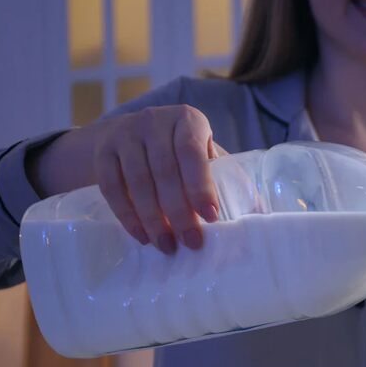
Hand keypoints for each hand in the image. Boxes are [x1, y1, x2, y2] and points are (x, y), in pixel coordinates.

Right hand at [29, 105, 228, 253]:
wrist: (130, 134)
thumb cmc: (180, 151)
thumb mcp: (206, 154)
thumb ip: (230, 178)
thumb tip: (262, 215)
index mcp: (188, 120)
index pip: (193, 153)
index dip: (201, 186)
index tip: (211, 217)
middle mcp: (155, 121)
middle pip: (165, 171)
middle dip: (178, 212)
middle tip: (191, 243)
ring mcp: (125, 133)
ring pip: (137, 181)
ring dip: (153, 219)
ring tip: (167, 246)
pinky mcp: (103, 150)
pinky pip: (111, 186)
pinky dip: (126, 215)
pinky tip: (141, 236)